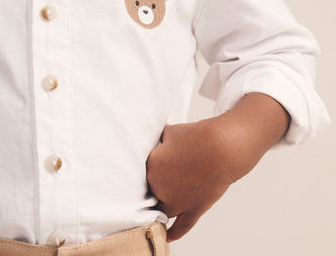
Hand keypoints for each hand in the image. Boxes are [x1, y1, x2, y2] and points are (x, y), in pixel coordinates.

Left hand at [146, 93, 289, 241]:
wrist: (222, 147)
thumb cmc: (198, 136)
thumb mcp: (170, 132)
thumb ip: (160, 140)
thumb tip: (159, 141)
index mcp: (152, 166)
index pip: (147, 168)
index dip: (157, 162)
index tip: (165, 158)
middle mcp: (160, 187)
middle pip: (154, 188)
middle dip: (161, 180)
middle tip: (173, 171)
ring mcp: (177, 201)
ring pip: (163, 208)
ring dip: (163, 206)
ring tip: (166, 201)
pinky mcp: (193, 209)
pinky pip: (181, 226)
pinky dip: (174, 233)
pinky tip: (167, 236)